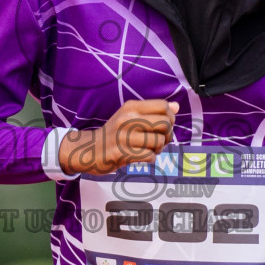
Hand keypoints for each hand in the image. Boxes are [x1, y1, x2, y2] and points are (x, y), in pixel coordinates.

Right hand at [58, 99, 177, 175]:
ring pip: (159, 141)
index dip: (170, 118)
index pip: (163, 106)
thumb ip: (152, 111)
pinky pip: (149, 156)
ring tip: (150, 149)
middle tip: (159, 140)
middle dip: (168, 135)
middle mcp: (127, 118)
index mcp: (131, 107)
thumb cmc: (113, 134)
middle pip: (165, 123)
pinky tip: (142, 156)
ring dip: (159, 149)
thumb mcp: (129, 116)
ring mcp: (124, 136)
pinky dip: (150, 158)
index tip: (163, 126)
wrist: (88, 149)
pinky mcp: (121, 153)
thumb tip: (176, 107)